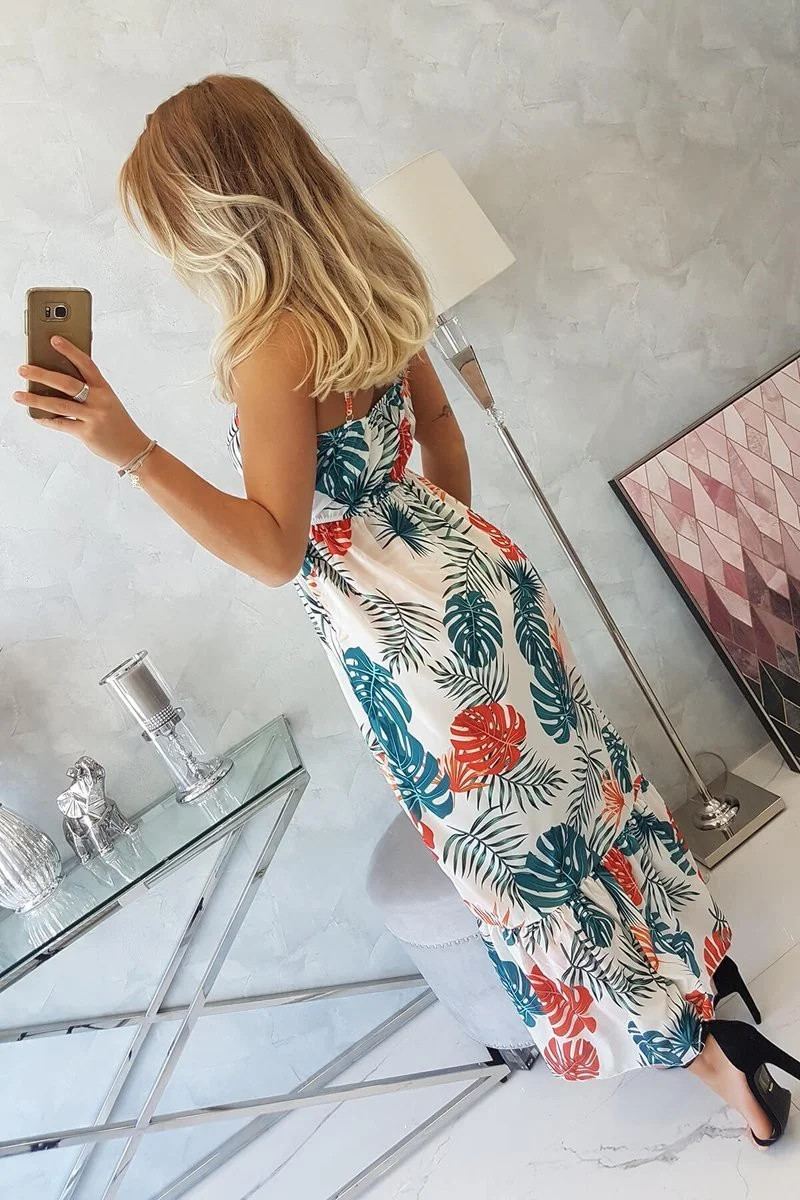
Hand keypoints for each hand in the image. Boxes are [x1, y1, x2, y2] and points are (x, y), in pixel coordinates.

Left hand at [14, 336, 149, 467]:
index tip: (54, 340)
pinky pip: (62, 424)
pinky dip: (46, 420)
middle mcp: (99, 401)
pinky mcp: (87, 433)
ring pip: (59, 405)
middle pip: (67, 383)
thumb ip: (88, 392)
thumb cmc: (118, 423)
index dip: (70, 350)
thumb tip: (56, 384)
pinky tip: (35, 416)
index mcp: (104, 388)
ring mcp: (93, 417)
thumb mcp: (108, 402)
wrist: (133, 448)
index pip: (86, 364)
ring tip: (19, 395)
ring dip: (36, 399)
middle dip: (42, 374)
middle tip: (24, 369)